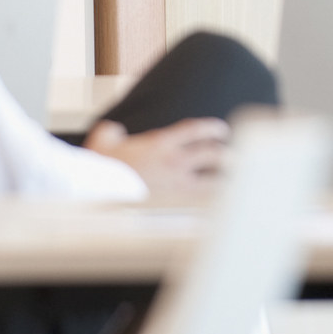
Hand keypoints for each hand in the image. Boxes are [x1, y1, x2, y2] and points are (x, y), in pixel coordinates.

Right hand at [84, 117, 228, 193]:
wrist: (99, 192)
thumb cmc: (101, 166)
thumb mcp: (104, 138)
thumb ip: (113, 132)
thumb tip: (115, 132)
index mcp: (161, 142)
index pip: (196, 130)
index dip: (213, 128)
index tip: (222, 131)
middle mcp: (174, 161)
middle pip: (213, 155)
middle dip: (227, 155)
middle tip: (233, 157)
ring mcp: (176, 185)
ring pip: (213, 181)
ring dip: (224, 180)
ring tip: (232, 181)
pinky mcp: (173, 205)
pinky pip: (201, 203)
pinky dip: (211, 202)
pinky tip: (218, 205)